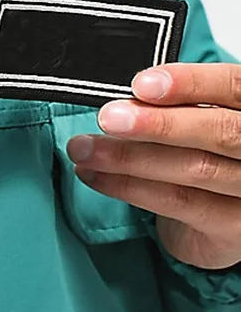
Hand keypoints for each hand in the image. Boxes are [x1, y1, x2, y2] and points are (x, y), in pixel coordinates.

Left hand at [67, 63, 240, 269]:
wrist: (218, 218)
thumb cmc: (202, 154)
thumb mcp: (194, 121)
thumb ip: (174, 107)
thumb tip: (124, 100)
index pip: (234, 87)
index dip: (192, 83)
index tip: (143, 84)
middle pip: (219, 131)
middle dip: (158, 124)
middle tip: (108, 118)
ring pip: (194, 169)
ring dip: (128, 157)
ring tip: (85, 149)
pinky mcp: (233, 227)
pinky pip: (177, 202)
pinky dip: (127, 186)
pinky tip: (95, 175)